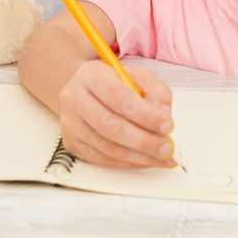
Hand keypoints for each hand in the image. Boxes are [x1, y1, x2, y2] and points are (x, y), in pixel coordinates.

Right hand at [57, 60, 175, 168]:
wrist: (83, 91)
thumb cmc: (113, 83)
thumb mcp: (138, 77)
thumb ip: (156, 92)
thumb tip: (164, 115)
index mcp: (91, 75)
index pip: (117, 96)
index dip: (144, 114)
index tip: (167, 125)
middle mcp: (74, 97)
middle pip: (110, 125)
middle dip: (144, 141)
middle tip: (167, 148)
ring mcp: (70, 122)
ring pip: (106, 146)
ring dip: (139, 156)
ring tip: (162, 158)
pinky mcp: (71, 143)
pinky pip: (101, 159)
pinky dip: (127, 163)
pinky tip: (145, 160)